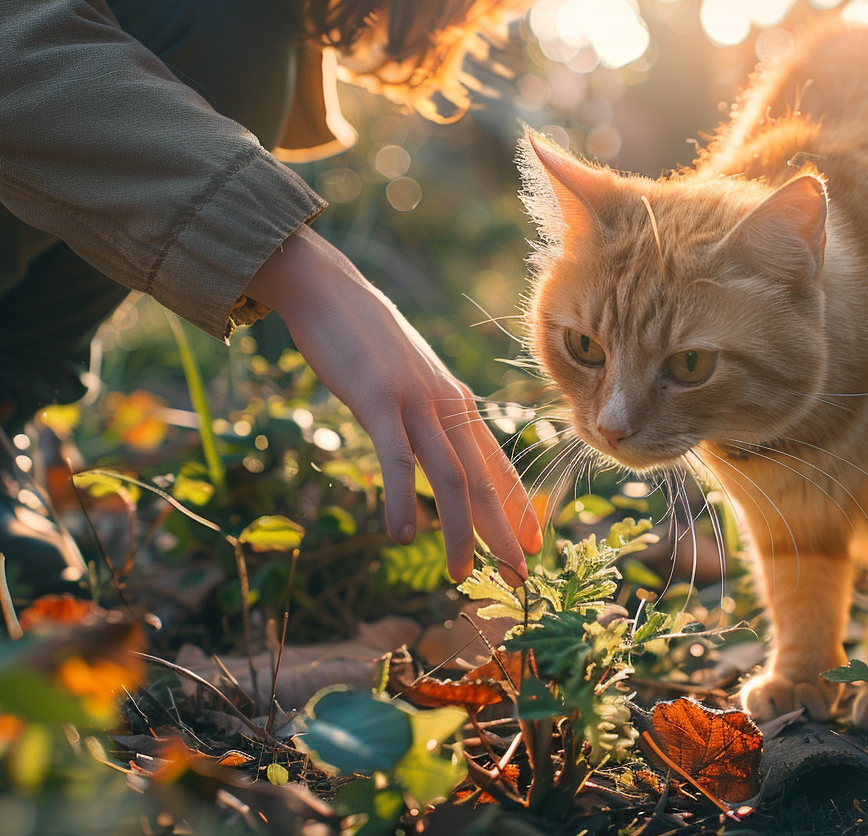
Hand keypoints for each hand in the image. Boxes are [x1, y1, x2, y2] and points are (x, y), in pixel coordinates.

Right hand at [244, 225, 541, 582]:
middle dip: (503, 532)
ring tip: (460, 573)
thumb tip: (431, 445)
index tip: (536, 545)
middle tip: (519, 577)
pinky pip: (396, 457)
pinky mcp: (379, 400)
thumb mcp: (409, 381)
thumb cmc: (368, 340)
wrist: (332, 291)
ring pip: (449, 476)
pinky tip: (402, 534)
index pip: (497, 465)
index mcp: (456, 404)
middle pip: (483, 480)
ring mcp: (415, 403)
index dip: (517, 508)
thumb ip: (425, 414)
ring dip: (459, 529)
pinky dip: (402, 498)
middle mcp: (447, 406)